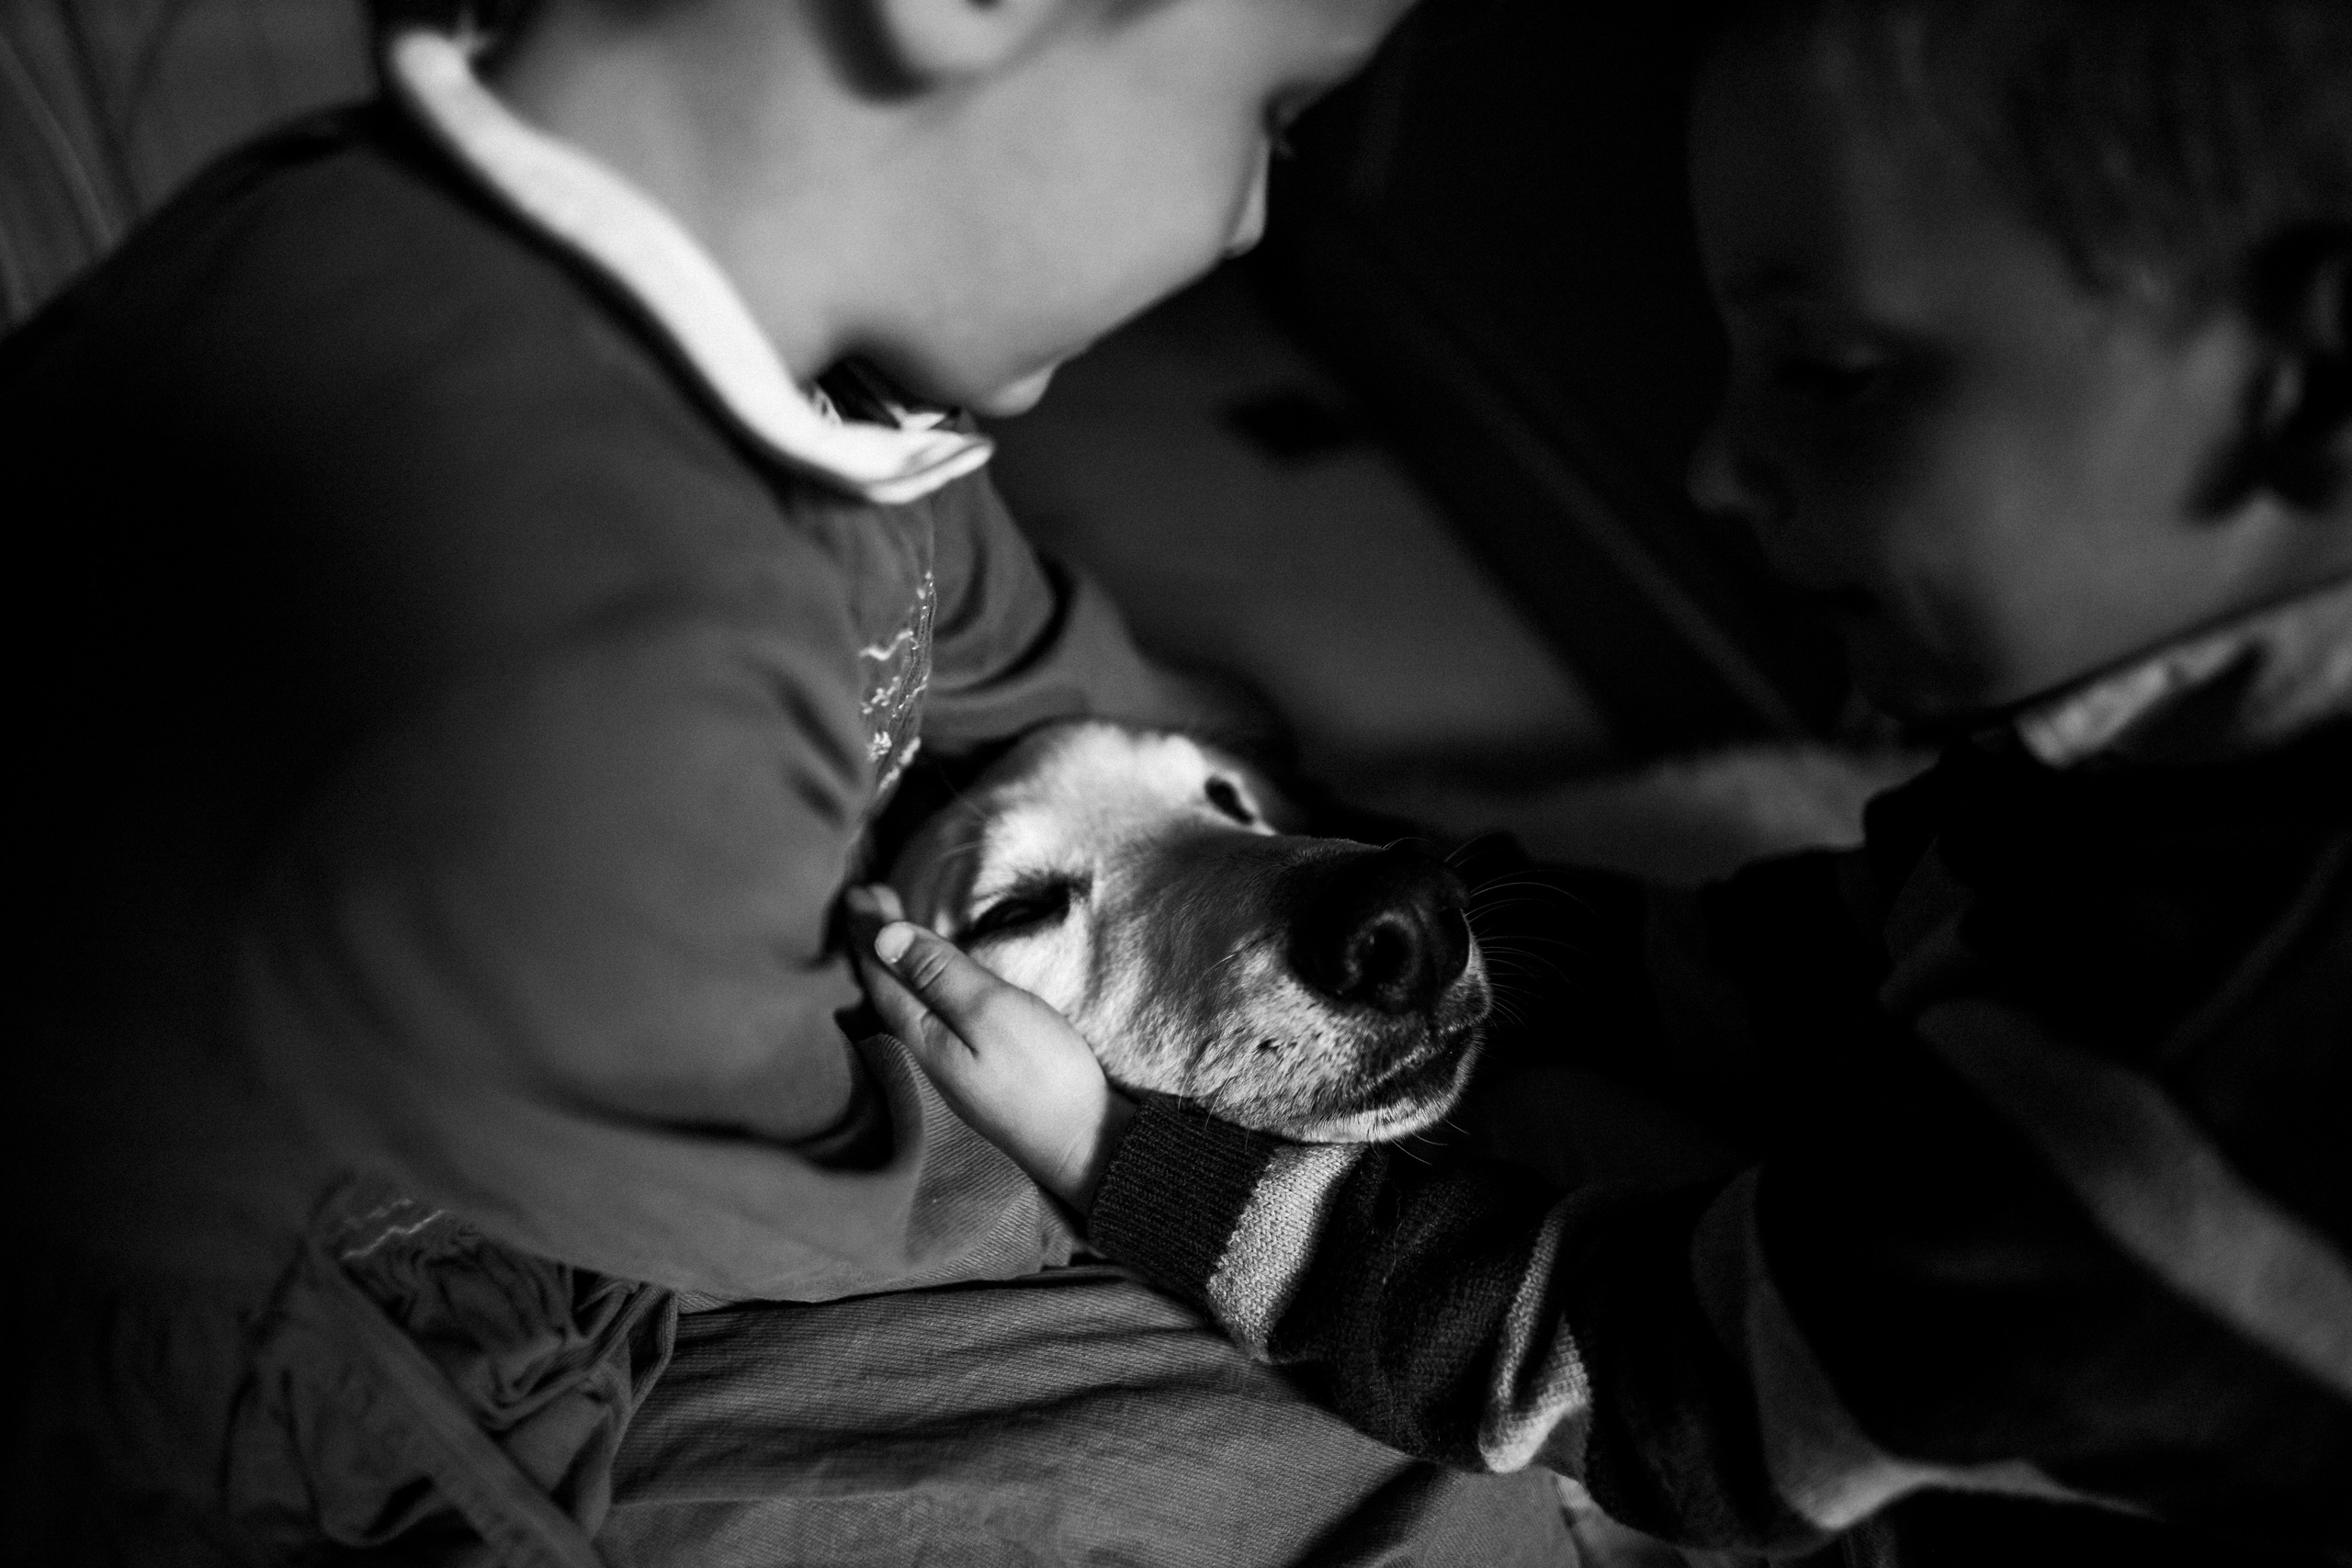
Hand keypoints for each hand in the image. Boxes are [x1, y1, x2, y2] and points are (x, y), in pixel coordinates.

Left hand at [846, 886, 1134, 1210]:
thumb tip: (884, 937)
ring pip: (902, 1003)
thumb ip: (939, 973)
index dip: (868, 929)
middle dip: (873, 942)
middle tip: (867, 897)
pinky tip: (924, 985)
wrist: (1082, 1144)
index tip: (860, 889)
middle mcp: (923, 1050)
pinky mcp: (971, 1072)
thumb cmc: (1040, 1073)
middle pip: (885, 988)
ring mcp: (947, 1065)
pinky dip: (914, 986)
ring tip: (884, 933)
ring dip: (891, 963)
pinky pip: (923, 1015)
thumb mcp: (990, 1010)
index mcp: (920, 1032)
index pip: (880, 971)